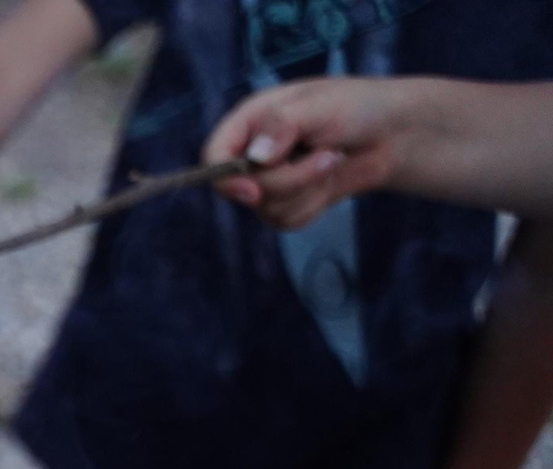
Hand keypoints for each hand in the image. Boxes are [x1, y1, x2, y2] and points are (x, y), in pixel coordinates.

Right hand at [205, 78, 407, 230]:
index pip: (214, 155)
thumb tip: (256, 157)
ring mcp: (269, 180)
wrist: (394, 133)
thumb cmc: (356, 107)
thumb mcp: (317, 105)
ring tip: (332, 160)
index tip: (252, 190)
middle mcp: (253, 153)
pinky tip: (330, 182)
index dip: (225, 177)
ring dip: (306, 190)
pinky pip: (284, 221)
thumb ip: (281, 126)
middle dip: (289, 180)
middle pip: (243, 189)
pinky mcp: (288, 202)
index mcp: (250, 122)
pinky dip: (312, 206)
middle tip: (327, 156)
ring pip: (265, 209)